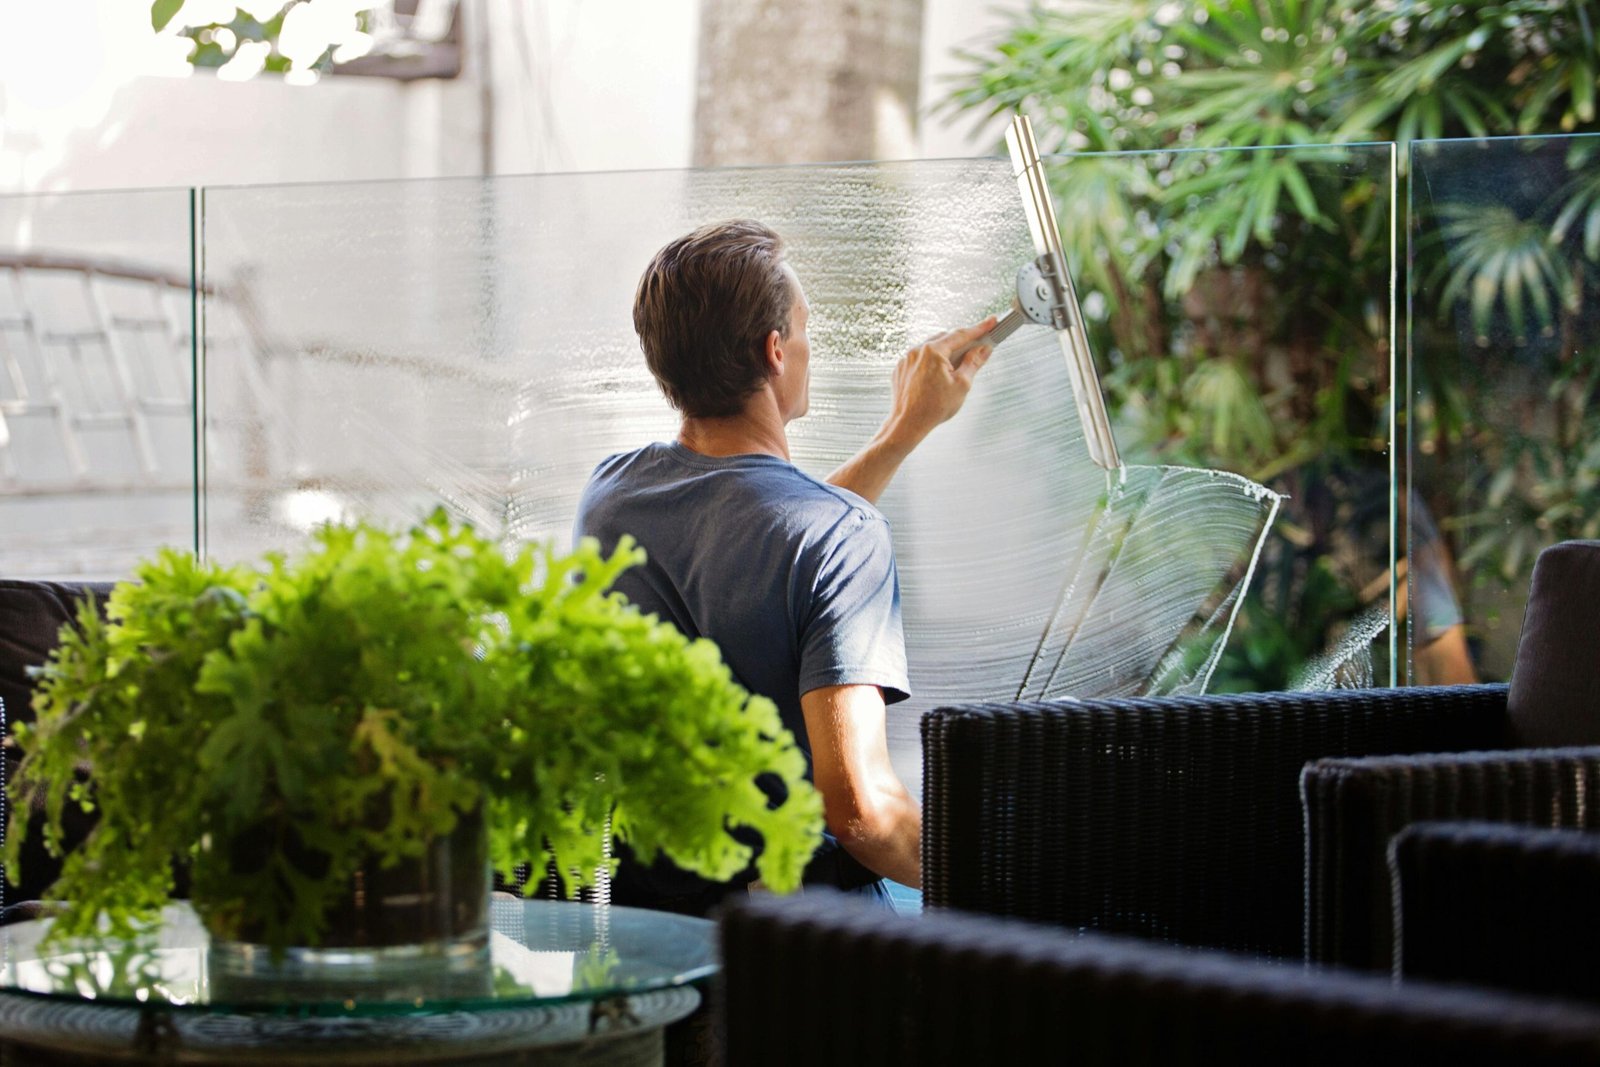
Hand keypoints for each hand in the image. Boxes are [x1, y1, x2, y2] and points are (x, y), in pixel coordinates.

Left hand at [886, 316, 996, 447]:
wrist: (907, 424)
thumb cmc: (934, 408)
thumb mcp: (962, 384)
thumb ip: (974, 362)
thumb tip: (984, 349)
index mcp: (933, 351)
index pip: (961, 335)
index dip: (979, 328)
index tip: (991, 322)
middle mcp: (917, 350)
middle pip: (945, 339)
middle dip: (961, 342)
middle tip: (976, 348)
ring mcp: (906, 359)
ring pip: (931, 347)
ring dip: (945, 352)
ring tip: (954, 369)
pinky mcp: (900, 368)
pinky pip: (919, 358)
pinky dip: (931, 362)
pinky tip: (936, 377)